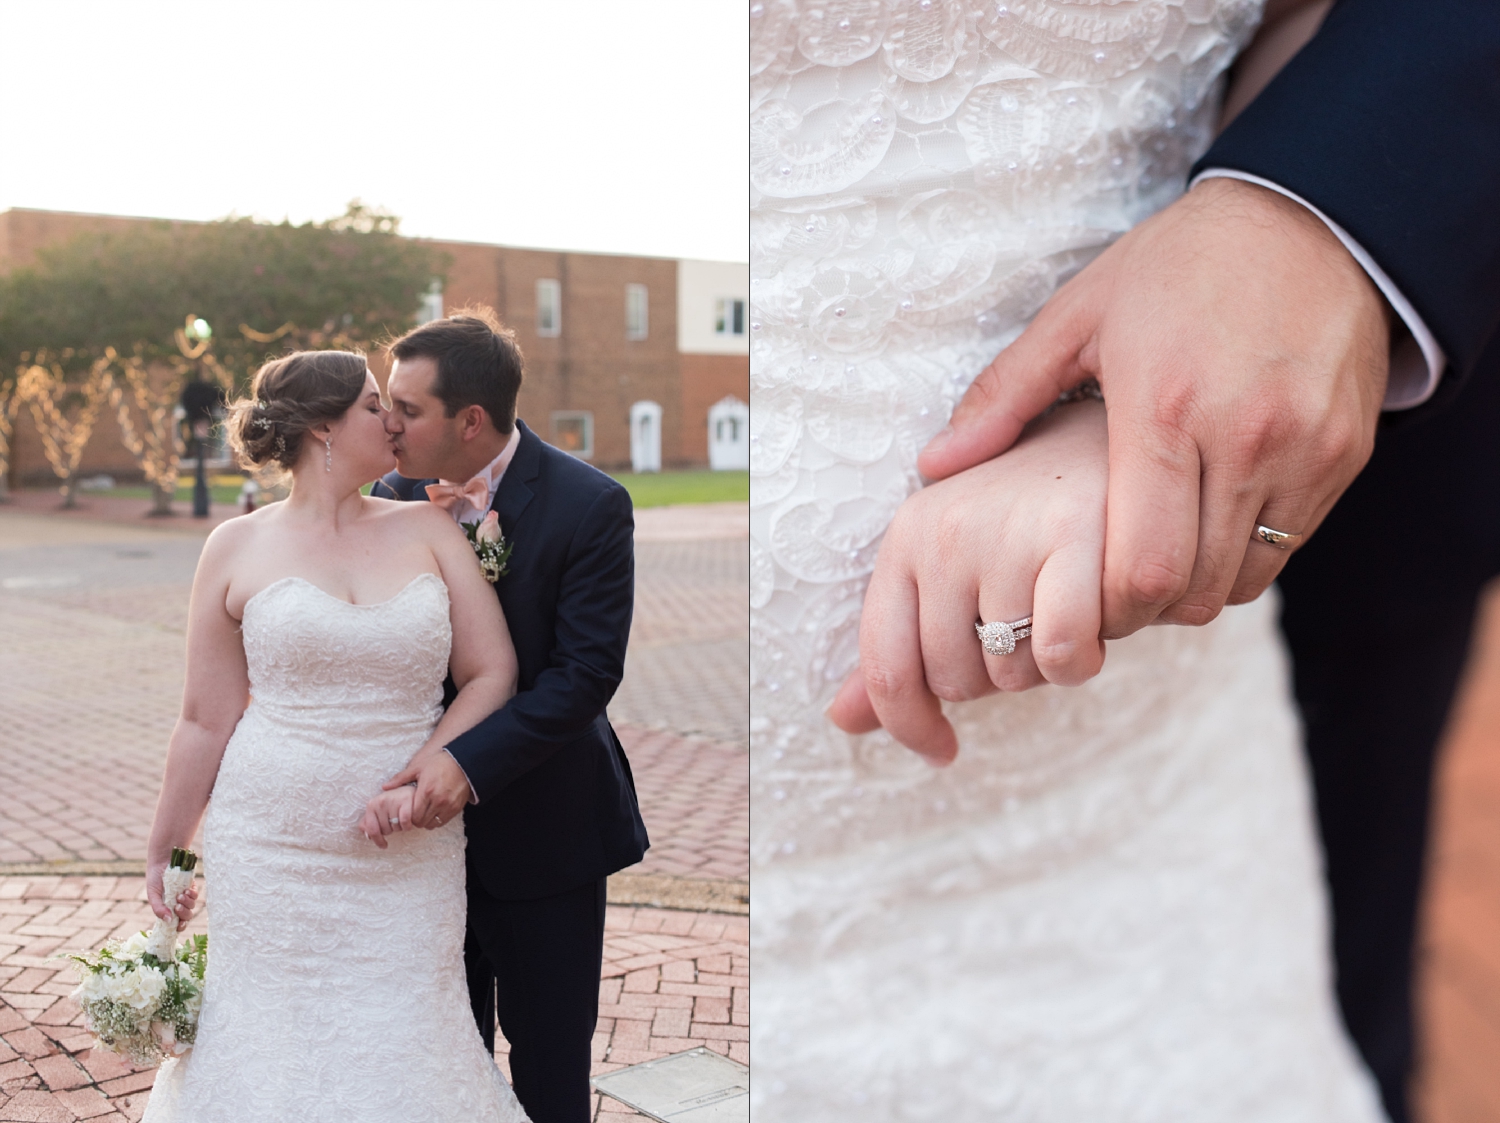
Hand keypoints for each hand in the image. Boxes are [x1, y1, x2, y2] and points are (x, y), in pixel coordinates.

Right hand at [146, 862, 200, 929]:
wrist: (163, 861)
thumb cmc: (155, 879)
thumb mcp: (153, 894)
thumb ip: (158, 908)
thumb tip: (168, 921)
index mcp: (167, 909)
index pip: (175, 923)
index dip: (179, 927)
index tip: (179, 926)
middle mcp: (177, 904)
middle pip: (186, 916)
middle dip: (184, 914)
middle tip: (177, 907)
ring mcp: (184, 896)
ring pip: (192, 906)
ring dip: (187, 903)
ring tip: (179, 895)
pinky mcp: (191, 887)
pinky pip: (195, 895)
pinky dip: (191, 895)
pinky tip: (185, 890)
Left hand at [360, 785, 415, 849]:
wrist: (411, 789)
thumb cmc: (394, 802)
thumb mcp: (379, 810)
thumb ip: (370, 822)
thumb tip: (366, 834)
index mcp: (372, 805)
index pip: (372, 829)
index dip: (378, 840)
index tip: (383, 846)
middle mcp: (380, 802)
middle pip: (386, 831)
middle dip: (392, 830)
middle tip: (397, 820)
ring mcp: (393, 800)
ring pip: (396, 828)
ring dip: (401, 827)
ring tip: (404, 817)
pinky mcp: (406, 801)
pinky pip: (405, 823)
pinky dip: (409, 826)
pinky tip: (411, 821)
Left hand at [385, 751, 470, 829]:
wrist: (463, 762)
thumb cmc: (438, 763)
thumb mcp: (418, 768)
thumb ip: (400, 779)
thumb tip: (384, 787)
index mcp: (425, 791)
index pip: (413, 815)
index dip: (408, 816)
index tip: (408, 811)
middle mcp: (437, 801)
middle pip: (421, 822)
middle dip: (416, 820)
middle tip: (416, 813)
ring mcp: (448, 805)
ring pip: (432, 824)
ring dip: (426, 821)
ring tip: (425, 813)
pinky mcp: (456, 808)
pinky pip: (443, 822)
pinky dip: (437, 820)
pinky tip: (434, 812)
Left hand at [828, 400, 1108, 762]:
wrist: (1120, 436)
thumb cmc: (1036, 515)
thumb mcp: (956, 568)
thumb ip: (903, 644)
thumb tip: (844, 720)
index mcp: (908, 538)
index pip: (886, 665)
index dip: (908, 725)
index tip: (940, 751)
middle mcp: (944, 531)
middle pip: (957, 681)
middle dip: (1001, 677)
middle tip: (1036, 621)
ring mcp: (1004, 531)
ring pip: (1014, 675)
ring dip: (1051, 667)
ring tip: (1072, 606)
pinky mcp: (1072, 534)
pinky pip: (1061, 653)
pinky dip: (1085, 658)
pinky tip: (1101, 623)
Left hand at [918, 177, 1389, 637]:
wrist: (1308, 220)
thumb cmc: (1177, 267)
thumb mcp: (1079, 315)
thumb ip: (1005, 396)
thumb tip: (933, 464)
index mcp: (1165, 408)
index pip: (1142, 568)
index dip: (1107, 606)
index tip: (1079, 594)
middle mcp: (1245, 437)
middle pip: (1191, 589)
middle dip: (1143, 607)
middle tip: (1110, 588)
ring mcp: (1305, 450)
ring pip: (1243, 580)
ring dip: (1194, 587)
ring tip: (1158, 555)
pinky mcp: (1344, 455)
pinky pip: (1289, 547)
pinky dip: (1244, 556)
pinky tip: (1208, 524)